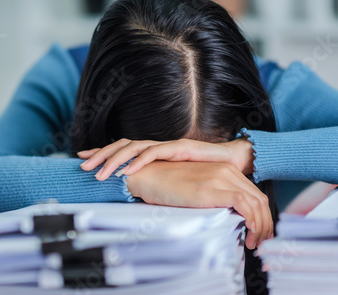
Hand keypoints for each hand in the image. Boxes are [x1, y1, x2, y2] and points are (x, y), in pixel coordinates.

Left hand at [78, 138, 254, 180]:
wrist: (235, 162)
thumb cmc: (204, 175)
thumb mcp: (173, 182)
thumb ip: (157, 185)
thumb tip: (140, 195)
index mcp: (153, 154)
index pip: (122, 150)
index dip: (102, 153)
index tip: (83, 159)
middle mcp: (156, 146)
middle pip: (122, 145)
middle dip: (100, 154)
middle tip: (82, 164)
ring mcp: (166, 145)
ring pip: (133, 147)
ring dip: (114, 159)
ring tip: (99, 172)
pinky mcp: (179, 148)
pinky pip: (154, 152)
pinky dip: (138, 161)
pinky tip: (126, 170)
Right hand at [125, 161, 272, 248]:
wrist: (147, 175)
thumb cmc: (166, 185)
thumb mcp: (196, 188)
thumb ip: (213, 196)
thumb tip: (227, 217)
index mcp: (223, 169)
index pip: (254, 194)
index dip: (262, 216)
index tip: (258, 233)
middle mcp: (225, 171)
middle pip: (259, 199)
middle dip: (266, 223)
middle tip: (260, 242)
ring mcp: (219, 178)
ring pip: (256, 203)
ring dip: (261, 226)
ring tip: (254, 243)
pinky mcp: (211, 189)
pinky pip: (244, 204)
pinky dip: (252, 219)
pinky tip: (249, 231)